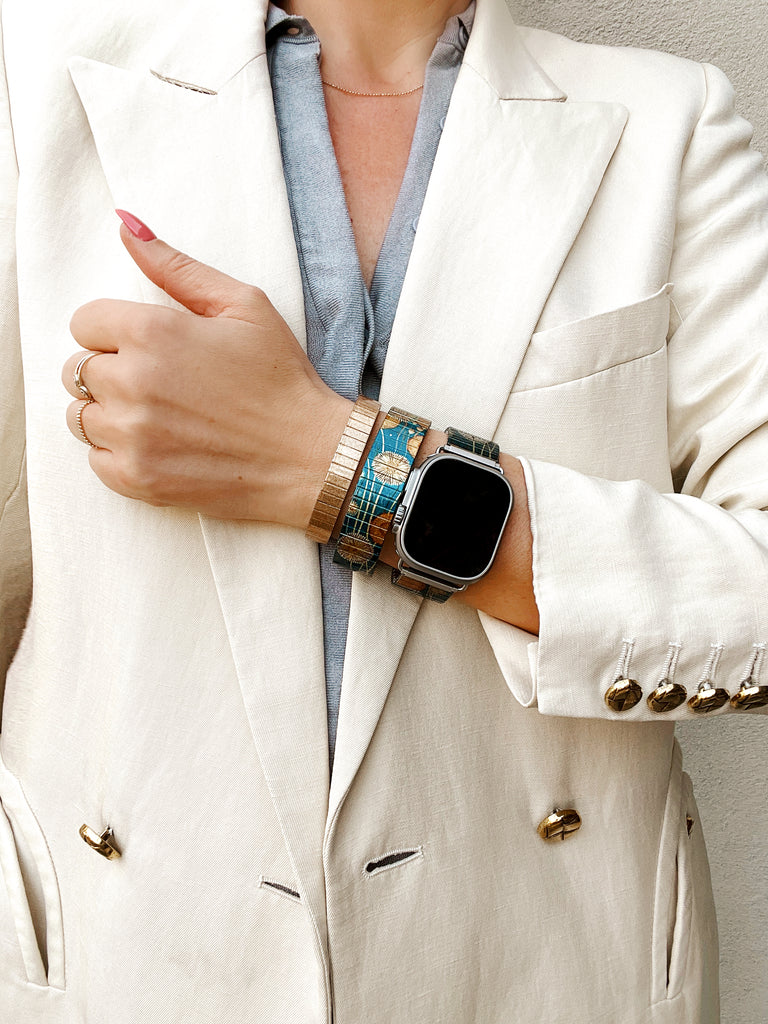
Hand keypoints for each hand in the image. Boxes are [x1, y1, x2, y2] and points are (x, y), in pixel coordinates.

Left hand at [63, 214, 350, 526]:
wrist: (310, 456)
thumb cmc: (281, 378)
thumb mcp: (242, 305)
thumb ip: (176, 266)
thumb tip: (126, 225)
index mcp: (152, 331)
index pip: (84, 322)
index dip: (115, 331)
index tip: (150, 347)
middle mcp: (132, 382)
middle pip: (77, 369)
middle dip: (111, 371)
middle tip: (160, 383)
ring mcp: (131, 435)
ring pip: (79, 415)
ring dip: (109, 413)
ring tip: (158, 416)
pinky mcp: (136, 478)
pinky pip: (95, 459)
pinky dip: (118, 453)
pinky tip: (160, 445)